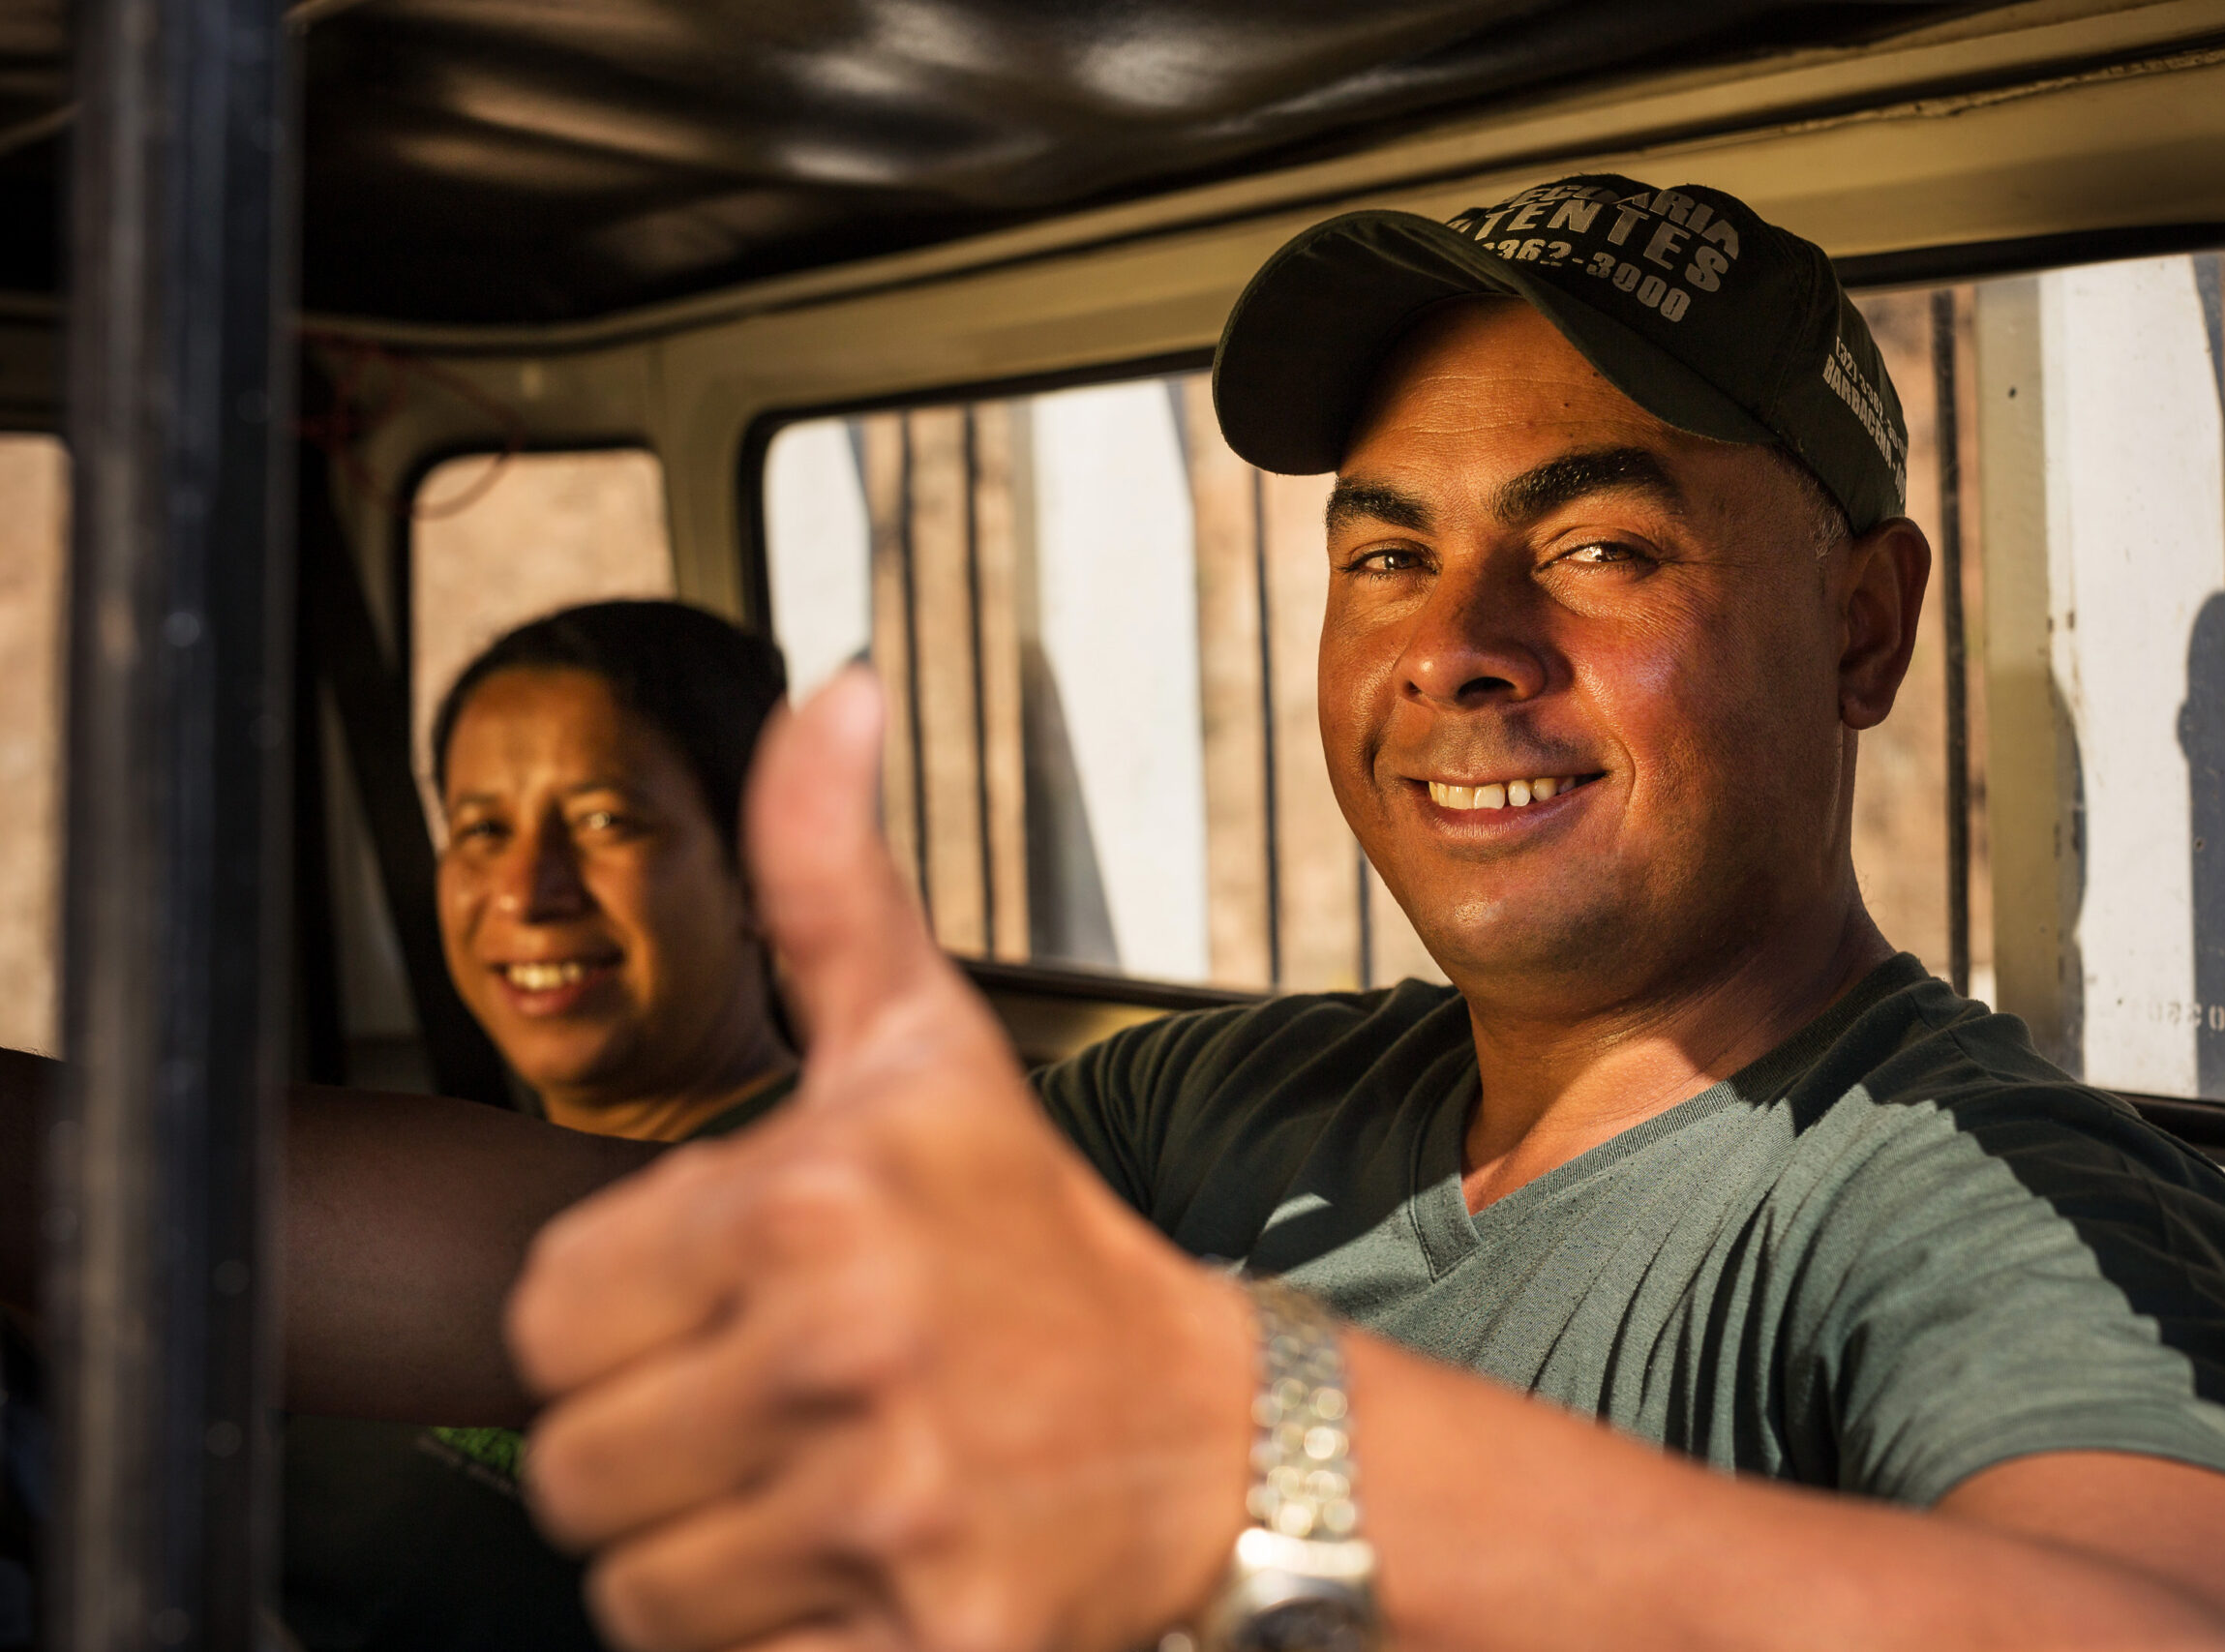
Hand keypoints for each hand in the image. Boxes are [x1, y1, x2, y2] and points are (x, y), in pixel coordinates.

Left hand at [506, 669, 1255, 1651]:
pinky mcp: (926, 1644)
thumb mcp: (927, 1046)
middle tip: (778, 1408)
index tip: (726, 1310)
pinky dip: (775, 1640)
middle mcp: (840, 1353)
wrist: (1220, 1440)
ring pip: (638, 1589)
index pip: (545, 1320)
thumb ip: (833, 873)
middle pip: (574, 1468)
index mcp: (807, 1201)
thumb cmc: (1041, 1243)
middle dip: (655, 1447)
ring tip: (820, 1485)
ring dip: (707, 1552)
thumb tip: (829, 689)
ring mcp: (884, 1513)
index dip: (619, 1324)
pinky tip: (861, 1566)